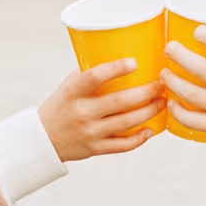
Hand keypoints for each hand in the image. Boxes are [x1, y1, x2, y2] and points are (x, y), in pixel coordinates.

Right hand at [39, 58, 165, 161]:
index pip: (93, 77)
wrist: (43, 138)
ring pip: (126, 123)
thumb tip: (123, 57)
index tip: (134, 62)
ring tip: (162, 103)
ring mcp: (89, 132)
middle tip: (161, 84)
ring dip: (148, 112)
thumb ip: (92, 75)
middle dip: (146, 92)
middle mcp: (82, 112)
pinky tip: (150, 129)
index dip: (114, 69)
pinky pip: (122, 145)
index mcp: (73, 91)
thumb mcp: (70, 86)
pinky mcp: (95, 148)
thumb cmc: (62, 105)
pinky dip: (139, 138)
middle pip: (119, 102)